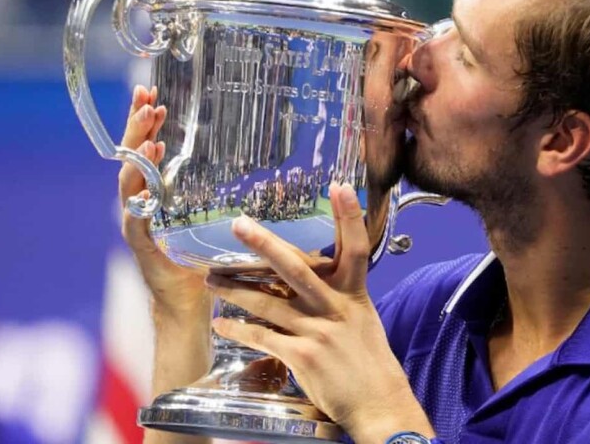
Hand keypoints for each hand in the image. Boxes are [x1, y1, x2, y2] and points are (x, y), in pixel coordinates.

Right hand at [118, 85, 207, 313]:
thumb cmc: (205, 256)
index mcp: (156, 191)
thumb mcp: (213, 214)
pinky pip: (135, 220)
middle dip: (137, 127)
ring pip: (129, 183)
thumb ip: (221, 188)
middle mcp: (140, 202)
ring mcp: (137, 223)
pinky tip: (145, 184)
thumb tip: (261, 155)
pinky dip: (138, 201)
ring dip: (138, 158)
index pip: (146, 147)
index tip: (151, 94)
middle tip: (145, 100)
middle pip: (132, 157)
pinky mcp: (142, 246)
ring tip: (150, 136)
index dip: (145, 121)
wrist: (189, 301)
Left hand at [208, 183, 433, 443]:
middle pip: (296, 268)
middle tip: (239, 225)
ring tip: (211, 279)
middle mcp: (336, 308)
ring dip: (235, 290)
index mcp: (354, 294)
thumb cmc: (369, 362)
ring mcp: (318, 331)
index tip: (340, 186)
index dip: (349, 216)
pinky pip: (262, 337)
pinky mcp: (302, 356)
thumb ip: (337, 298)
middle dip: (265, 245)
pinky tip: (222, 324)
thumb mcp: (361, 320)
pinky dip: (239, 330)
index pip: (356, 248)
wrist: (378, 402)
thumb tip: (308, 281)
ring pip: (268, 303)